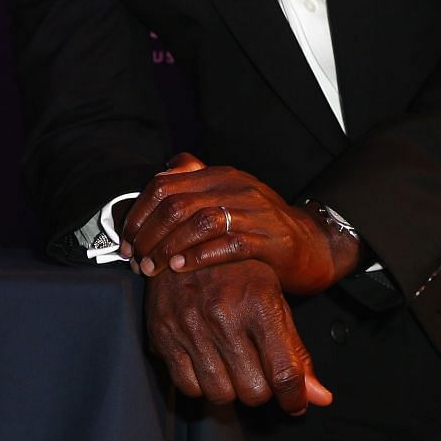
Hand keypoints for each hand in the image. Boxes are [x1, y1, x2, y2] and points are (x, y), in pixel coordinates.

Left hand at [124, 153, 359, 295]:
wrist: (314, 244)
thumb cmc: (263, 227)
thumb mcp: (228, 198)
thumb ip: (197, 185)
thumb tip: (162, 171)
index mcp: (219, 176)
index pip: (164, 184)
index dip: (139, 213)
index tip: (127, 240)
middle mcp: (234, 187)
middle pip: (175, 203)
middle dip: (148, 234)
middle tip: (135, 259)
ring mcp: (253, 212)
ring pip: (197, 221)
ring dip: (167, 247)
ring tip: (152, 268)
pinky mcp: (268, 239)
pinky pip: (227, 244)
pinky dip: (198, 256)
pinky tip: (180, 269)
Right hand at [143, 258, 333, 413]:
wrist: (186, 239)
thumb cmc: (237, 270)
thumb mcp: (275, 300)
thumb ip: (296, 352)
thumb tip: (320, 397)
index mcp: (259, 304)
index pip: (284, 374)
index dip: (295, 398)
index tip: (294, 401)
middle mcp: (224, 316)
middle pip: (253, 392)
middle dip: (261, 388)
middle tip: (258, 370)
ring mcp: (191, 326)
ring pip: (220, 394)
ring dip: (231, 387)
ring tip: (232, 364)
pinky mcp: (163, 334)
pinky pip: (188, 386)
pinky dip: (201, 383)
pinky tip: (208, 362)